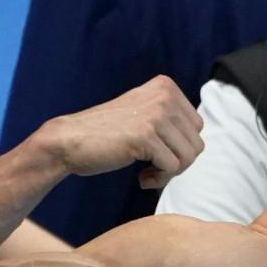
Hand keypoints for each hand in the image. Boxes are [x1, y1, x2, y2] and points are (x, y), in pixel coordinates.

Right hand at [36, 77, 202, 189]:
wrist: (66, 142)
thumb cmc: (106, 135)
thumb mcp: (143, 114)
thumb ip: (171, 118)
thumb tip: (200, 142)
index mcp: (165, 87)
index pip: (197, 126)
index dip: (181, 147)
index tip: (159, 154)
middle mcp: (164, 96)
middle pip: (196, 143)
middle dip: (178, 162)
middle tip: (154, 170)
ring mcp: (156, 114)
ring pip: (189, 157)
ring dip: (169, 174)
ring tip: (148, 175)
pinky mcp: (146, 136)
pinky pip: (173, 167)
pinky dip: (159, 180)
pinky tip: (141, 179)